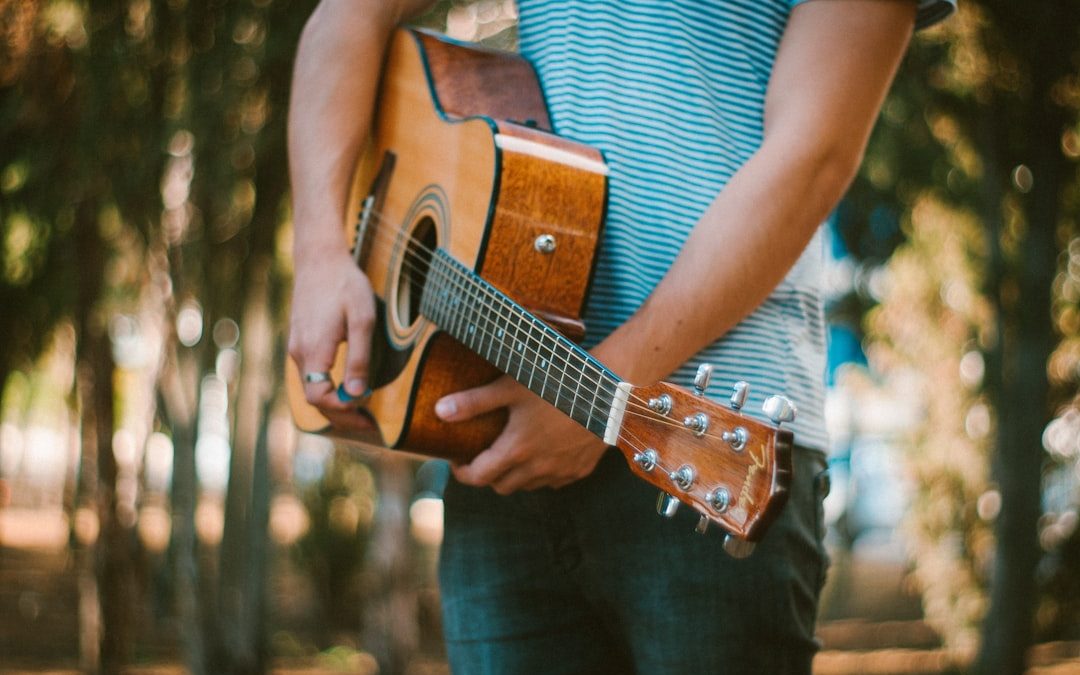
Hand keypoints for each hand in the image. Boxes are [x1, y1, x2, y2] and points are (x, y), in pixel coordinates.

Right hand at [287, 248, 375, 421]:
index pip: (319, 398)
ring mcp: (297, 348)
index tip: (369, 417)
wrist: (319, 259)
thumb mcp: (362, 320)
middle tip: (370, 425)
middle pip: (314, 400)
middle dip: (341, 416)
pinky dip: (328, 390)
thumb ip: (359, 358)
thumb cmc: (345, 285)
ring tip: (362, 412)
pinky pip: (312, 376)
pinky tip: (347, 390)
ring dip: (335, 405)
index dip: (343, 413)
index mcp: (313, 351)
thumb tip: (357, 394)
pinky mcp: (300, 342)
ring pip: (312, 389)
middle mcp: (299, 354)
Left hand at [435, 376, 608, 493]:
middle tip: (485, 454)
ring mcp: (561, 472)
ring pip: (528, 486)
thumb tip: (439, 411)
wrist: (610, 391)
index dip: (462, 472)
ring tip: (513, 451)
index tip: (457, 461)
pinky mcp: (581, 470)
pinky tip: (544, 451)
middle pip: (501, 486)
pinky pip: (553, 481)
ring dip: (515, 475)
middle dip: (488, 474)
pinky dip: (542, 473)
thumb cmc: (559, 384)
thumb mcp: (511, 387)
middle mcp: (537, 469)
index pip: (479, 477)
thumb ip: (474, 402)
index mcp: (516, 451)